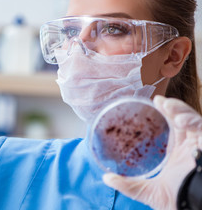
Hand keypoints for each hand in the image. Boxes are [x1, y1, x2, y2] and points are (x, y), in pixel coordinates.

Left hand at [103, 95, 201, 209]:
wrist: (192, 208)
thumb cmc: (177, 201)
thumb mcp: (149, 192)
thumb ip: (128, 185)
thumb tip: (106, 179)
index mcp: (178, 153)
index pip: (172, 128)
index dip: (164, 114)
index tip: (153, 103)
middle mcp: (189, 147)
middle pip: (182, 120)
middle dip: (171, 108)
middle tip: (158, 100)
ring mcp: (198, 145)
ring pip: (192, 120)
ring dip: (180, 110)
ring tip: (166, 105)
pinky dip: (192, 121)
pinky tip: (180, 121)